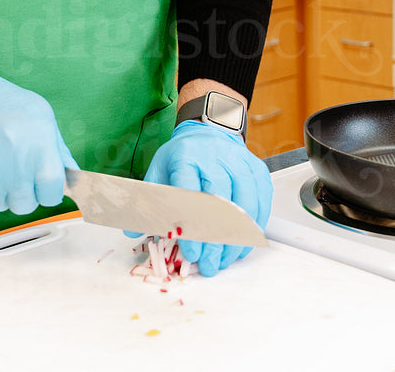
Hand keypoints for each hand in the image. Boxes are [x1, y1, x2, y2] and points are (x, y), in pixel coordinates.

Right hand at [0, 58, 76, 213]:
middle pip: (24, 205)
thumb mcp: (43, 117)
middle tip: (18, 176)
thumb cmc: (7, 103)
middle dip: (24, 196)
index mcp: (40, 144)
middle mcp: (13, 157)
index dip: (49, 193)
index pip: (52, 193)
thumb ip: (60, 152)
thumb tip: (74, 181)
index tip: (43, 187)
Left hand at [136, 120, 271, 276]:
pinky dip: (254, 229)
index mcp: (187, 157)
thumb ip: (147, 200)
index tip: (191, 252)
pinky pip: (261, 203)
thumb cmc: (184, 155)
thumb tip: (133, 230)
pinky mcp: (257, 171)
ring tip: (225, 260)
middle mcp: (216, 158)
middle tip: (210, 265)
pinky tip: (242, 245)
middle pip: (220, 203)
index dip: (192, 227)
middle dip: (216, 240)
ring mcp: (240, 163)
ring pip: (245, 205)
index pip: (190, 194)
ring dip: (237, 239)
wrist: (209, 130)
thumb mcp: (159, 169)